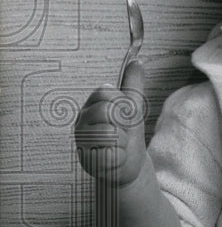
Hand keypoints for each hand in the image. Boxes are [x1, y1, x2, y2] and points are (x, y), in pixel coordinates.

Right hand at [74, 62, 146, 187]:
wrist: (129, 165)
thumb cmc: (128, 136)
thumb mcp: (133, 107)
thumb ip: (133, 84)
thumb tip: (136, 61)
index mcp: (92, 105)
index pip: (106, 92)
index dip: (122, 104)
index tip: (124, 115)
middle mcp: (82, 121)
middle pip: (106, 110)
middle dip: (123, 124)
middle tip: (122, 133)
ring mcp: (81, 141)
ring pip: (109, 133)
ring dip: (123, 142)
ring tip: (119, 145)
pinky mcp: (87, 161)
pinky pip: (110, 154)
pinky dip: (120, 157)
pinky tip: (116, 158)